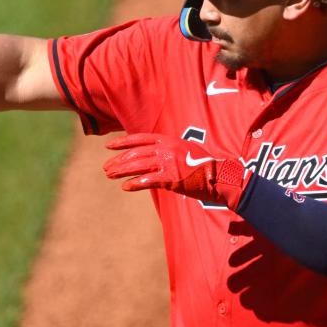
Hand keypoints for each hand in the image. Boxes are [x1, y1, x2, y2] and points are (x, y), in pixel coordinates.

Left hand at [103, 133, 248, 209]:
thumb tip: (154, 154)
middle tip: (106, 167)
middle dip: (119, 160)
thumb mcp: (186, 150)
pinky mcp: (172, 178)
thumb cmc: (204, 165)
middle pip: (135, 153)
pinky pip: (148, 181)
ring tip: (110, 175)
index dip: (122, 142)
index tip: (108, 146)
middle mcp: (166, 149)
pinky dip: (135, 184)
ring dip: (121, 171)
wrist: (220, 176)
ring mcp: (168, 163)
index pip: (140, 138)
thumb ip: (169, 150)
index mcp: (169, 140)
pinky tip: (125, 187)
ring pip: (138, 166)